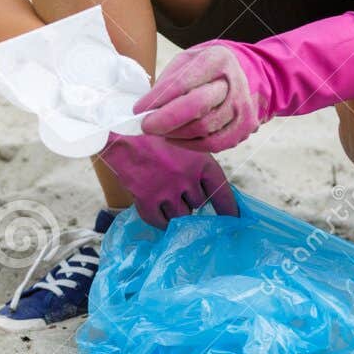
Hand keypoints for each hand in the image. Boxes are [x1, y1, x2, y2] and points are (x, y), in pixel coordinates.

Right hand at [98, 132, 238, 227]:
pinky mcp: (146, 201)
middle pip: (199, 203)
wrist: (120, 132)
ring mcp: (166, 192)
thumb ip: (196, 160)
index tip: (233, 218)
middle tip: (180, 188)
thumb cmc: (153, 131)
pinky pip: (160, 222)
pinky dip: (161, 221)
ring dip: (177, 210)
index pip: (222, 191)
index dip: (228, 207)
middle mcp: (186, 180)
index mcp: (200, 162)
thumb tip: (205, 183)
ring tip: (167, 196)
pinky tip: (159, 212)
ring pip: (181, 215)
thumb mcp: (183, 139)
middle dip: (192, 198)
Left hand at [134, 43, 263, 152]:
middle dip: (165, 120)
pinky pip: (213, 144)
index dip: (158, 99)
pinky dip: (189, 145)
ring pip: (203, 129)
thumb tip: (148, 107)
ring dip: (175, 134)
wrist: (248, 75)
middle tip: (145, 126)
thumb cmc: (209, 68)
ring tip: (160, 130)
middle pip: (196, 107)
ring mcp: (242, 107)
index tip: (138, 109)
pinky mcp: (244, 128)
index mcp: (217, 60)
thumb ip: (169, 80)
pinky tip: (176, 138)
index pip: (183, 82)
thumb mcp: (188, 60)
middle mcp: (233, 83)